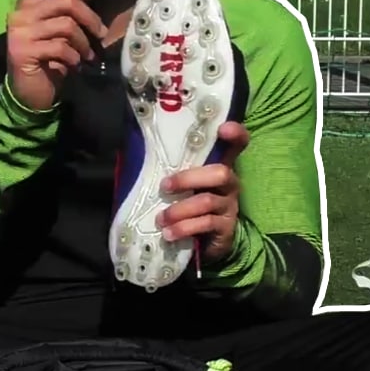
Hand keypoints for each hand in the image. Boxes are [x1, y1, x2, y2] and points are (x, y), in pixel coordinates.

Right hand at [5, 0, 106, 110]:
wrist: (32, 95)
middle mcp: (20, 14)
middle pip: (64, 2)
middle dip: (87, 20)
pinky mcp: (22, 50)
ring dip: (81, 45)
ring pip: (66, 26)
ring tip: (81, 58)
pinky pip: (60, 46)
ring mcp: (19, 32)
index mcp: (28, 6)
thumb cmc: (50, 62)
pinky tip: (68, 67)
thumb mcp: (61, 33)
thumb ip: (64, 7)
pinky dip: (72, 58)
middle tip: (96, 38)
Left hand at [155, 122, 250, 264]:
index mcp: (218, 166)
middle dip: (188, 178)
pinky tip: (169, 233)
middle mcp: (229, 184)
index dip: (235, 134)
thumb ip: (170, 170)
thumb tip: (133, 154)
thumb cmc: (187, 204)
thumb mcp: (182, 186)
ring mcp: (230, 206)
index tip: (224, 128)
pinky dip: (184, 228)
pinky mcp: (226, 228)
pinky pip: (205, 224)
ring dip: (179, 210)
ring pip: (207, 201)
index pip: (236, 145)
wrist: (204, 242)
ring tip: (161, 219)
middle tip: (164, 186)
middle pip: (221, 173)